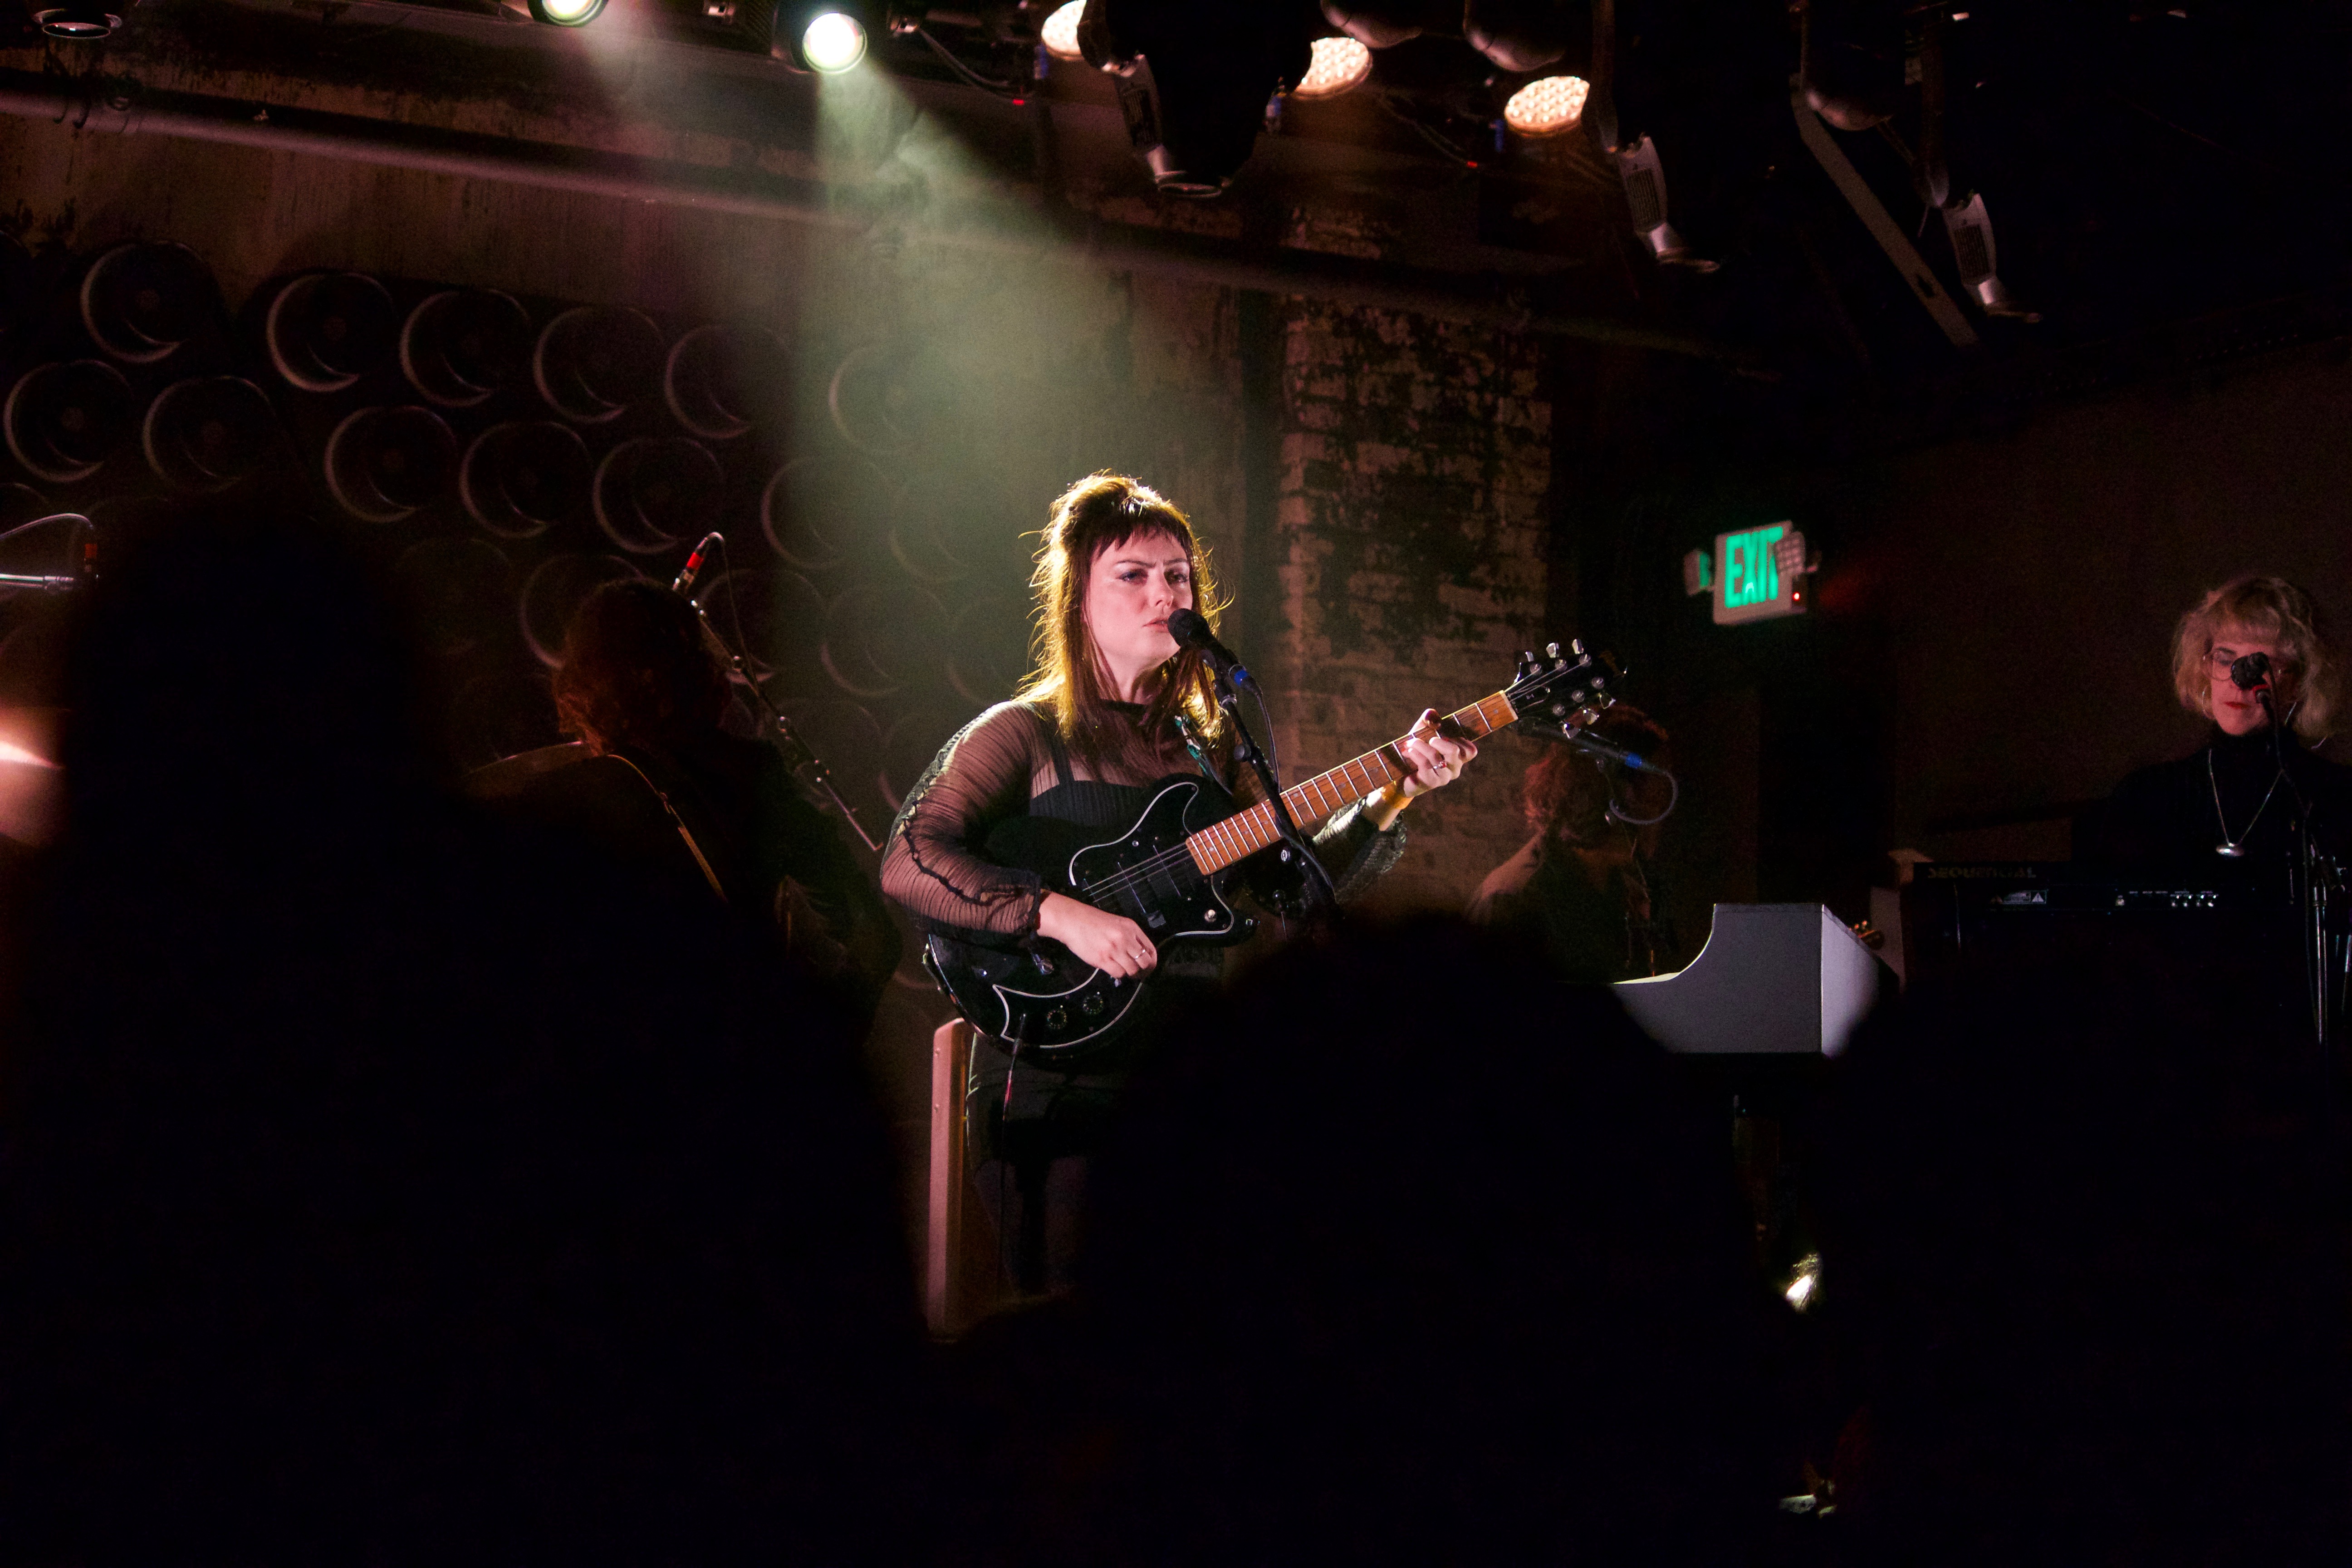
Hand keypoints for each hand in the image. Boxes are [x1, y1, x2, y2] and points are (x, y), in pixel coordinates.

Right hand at [1037, 891, 1158, 978]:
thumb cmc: (1094, 922)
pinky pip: (1118, 974)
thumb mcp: (1117, 924)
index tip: (1148, 967)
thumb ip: (1130, 937)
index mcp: (1132, 928)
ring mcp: (1115, 949)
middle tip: (1138, 974)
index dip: (1152, 962)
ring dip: (1129, 974)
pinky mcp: (1103, 959)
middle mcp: (1126, 938)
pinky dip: (1118, 975)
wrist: (1073, 921)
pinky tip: (1113, 969)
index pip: (1151, 949)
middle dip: (1144, 972)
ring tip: (1123, 971)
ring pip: (1132, 970)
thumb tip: (1139, 955)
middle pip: (1145, 963)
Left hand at [1396, 709, 1476, 798]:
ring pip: (1435, 756)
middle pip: (1454, 751)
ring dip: (1419, 745)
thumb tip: (1433, 715)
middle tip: (1426, 740)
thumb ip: (1429, 719)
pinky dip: (1414, 754)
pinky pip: (1424, 764)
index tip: (1444, 735)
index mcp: (1458, 757)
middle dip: (1436, 740)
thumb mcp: (1422, 731)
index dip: (1460, 740)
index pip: (1470, 751)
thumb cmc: (1416, 751)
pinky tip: (1408, 752)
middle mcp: (1454, 768)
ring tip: (1409, 743)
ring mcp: (1444, 777)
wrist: (1400, 774)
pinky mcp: (1431, 783)